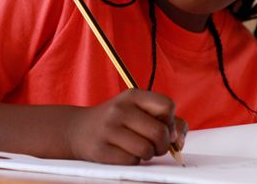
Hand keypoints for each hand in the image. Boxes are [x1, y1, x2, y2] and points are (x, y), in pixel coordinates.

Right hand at [67, 89, 185, 164]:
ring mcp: (109, 129)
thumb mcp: (138, 110)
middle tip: (155, 145)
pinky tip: (124, 153)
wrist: (78, 129)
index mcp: (132, 96)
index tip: (163, 126)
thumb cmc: (117, 121)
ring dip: (148, 154)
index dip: (170, 121)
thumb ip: (167, 120)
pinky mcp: (101, 149)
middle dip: (163, 144)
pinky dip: (133, 161)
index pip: (167, 106)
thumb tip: (177, 140)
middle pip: (160, 132)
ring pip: (147, 150)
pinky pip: (131, 161)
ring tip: (139, 149)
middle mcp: (120, 109)